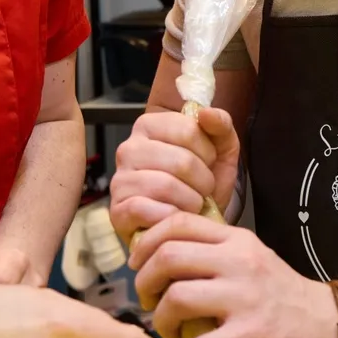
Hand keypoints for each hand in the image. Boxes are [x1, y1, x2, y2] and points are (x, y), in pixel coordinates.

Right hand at [109, 108, 240, 241]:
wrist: (190, 225)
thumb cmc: (201, 185)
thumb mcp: (221, 151)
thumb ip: (221, 125)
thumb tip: (207, 113)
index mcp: (149, 126)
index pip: (188, 130)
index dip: (208, 152)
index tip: (207, 163)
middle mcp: (129, 148)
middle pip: (181, 161)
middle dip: (203, 182)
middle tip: (202, 190)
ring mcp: (119, 180)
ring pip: (166, 186)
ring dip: (190, 202)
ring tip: (192, 204)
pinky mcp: (117, 210)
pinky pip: (147, 210)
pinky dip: (170, 217)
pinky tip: (173, 216)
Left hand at [127, 212, 337, 337]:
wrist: (332, 326)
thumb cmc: (285, 298)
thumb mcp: (251, 260)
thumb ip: (214, 256)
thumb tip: (160, 261)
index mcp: (237, 241)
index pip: (177, 223)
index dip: (146, 244)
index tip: (139, 266)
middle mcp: (240, 262)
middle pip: (168, 257)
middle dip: (146, 283)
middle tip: (150, 302)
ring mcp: (246, 299)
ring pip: (178, 298)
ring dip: (161, 321)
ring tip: (170, 332)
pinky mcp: (252, 336)